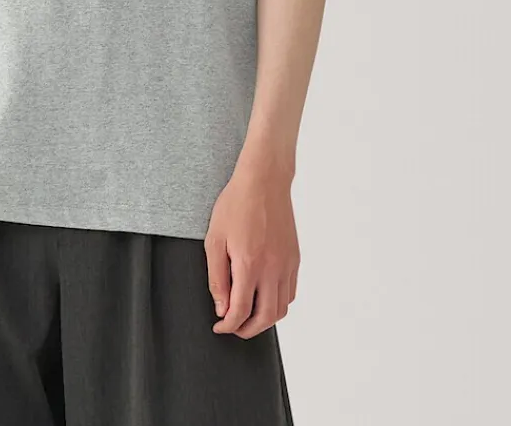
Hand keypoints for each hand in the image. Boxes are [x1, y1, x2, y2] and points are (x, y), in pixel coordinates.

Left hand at [204, 164, 298, 338]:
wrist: (264, 181)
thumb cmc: (236, 205)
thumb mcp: (214, 239)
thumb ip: (217, 277)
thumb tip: (221, 308)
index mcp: (249, 264)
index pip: (240, 311)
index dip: (228, 325)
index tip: (219, 326)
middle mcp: (272, 268)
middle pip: (265, 317)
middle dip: (247, 330)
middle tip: (233, 328)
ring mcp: (287, 265)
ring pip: (281, 309)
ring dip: (265, 320)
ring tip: (248, 317)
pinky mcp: (295, 259)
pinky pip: (290, 292)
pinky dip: (278, 304)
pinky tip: (264, 297)